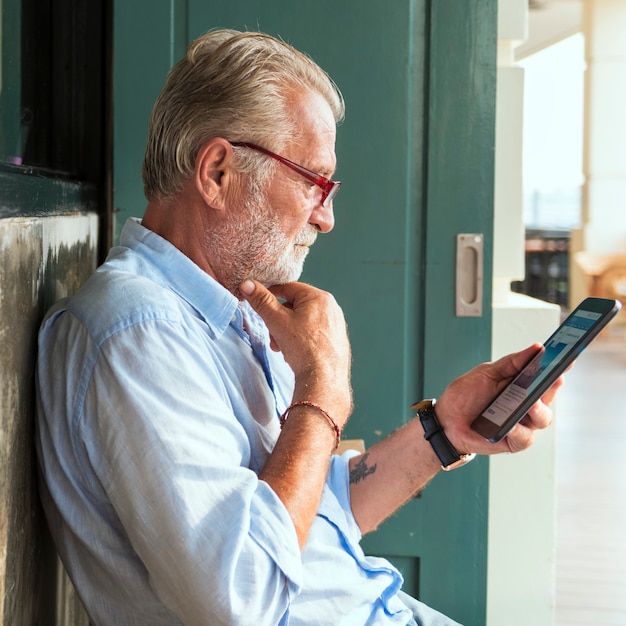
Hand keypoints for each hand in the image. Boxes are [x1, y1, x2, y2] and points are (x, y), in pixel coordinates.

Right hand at [239, 279, 352, 423]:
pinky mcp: (336, 340)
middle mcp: (332, 308)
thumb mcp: (277, 321)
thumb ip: (262, 301)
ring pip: (303, 321)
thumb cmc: (304, 349)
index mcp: (320, 297)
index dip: (270, 294)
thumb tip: (248, 284)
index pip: (288, 287)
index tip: (258, 302)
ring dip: (287, 331)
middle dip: (278, 320)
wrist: (324, 379)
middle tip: (272, 336)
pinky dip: (301, 339)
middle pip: (295, 306)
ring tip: (282, 348)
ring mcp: (336, 325)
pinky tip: (295, 353)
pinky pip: (313, 333)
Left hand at [435, 343, 562, 455]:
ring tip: (530, 403)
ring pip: (542, 419)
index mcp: (521, 386)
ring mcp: (522, 424)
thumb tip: (536, 349)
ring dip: (538, 410)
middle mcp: (525, 404)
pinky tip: (512, 425)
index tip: (566, 358)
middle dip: (552, 387)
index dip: (558, 368)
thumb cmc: (465, 396)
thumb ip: (511, 363)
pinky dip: (519, 431)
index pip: (545, 376)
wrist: (446, 420)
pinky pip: (525, 438)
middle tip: (553, 377)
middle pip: (548, 397)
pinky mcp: (513, 441)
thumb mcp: (486, 373)